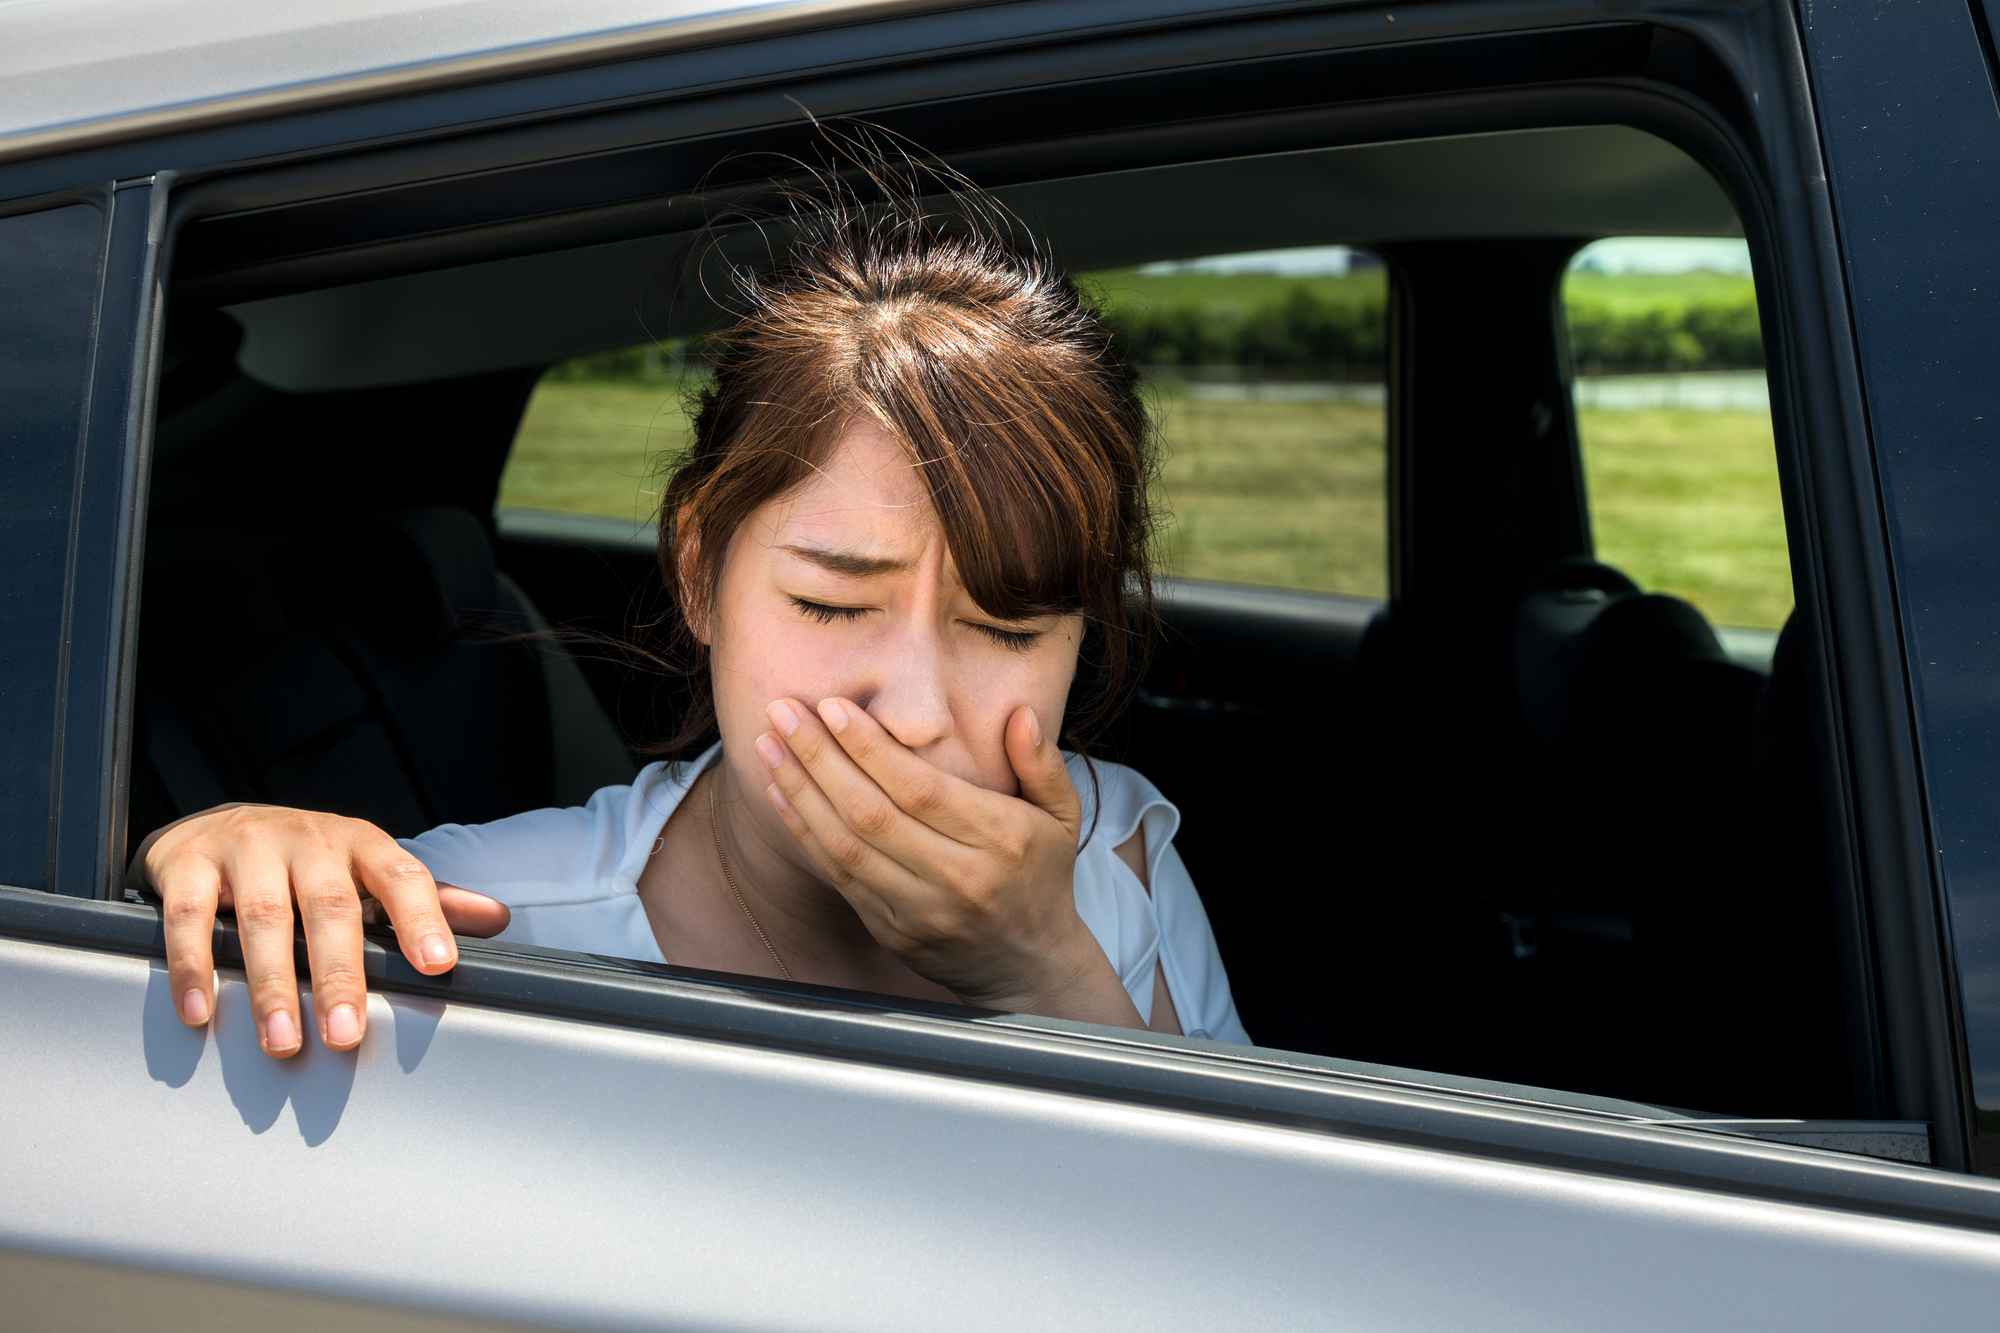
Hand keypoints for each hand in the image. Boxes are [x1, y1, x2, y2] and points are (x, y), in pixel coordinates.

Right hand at [133, 805, 509, 1058]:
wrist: (218, 826)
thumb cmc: (307, 862)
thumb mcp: (368, 873)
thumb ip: (428, 901)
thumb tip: (497, 920)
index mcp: (362, 844)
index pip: (402, 876)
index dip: (422, 918)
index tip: (438, 966)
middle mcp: (310, 840)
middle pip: (331, 907)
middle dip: (340, 975)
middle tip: (347, 1035)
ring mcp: (248, 847)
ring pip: (263, 917)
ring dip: (273, 985)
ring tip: (284, 1041)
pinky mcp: (191, 861)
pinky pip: (190, 917)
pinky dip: (195, 966)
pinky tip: (204, 1011)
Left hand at [758, 698, 1143, 1028]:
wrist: (1028, 964)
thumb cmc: (1041, 876)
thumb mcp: (1062, 817)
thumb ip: (1042, 764)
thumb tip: (1021, 714)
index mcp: (999, 840)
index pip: (921, 789)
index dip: (871, 748)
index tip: (833, 707)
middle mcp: (957, 878)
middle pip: (872, 813)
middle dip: (820, 758)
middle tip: (783, 712)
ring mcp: (920, 911)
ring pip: (846, 845)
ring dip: (800, 791)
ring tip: (769, 746)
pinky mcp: (891, 931)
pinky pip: (838, 876)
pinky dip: (804, 832)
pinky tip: (780, 794)